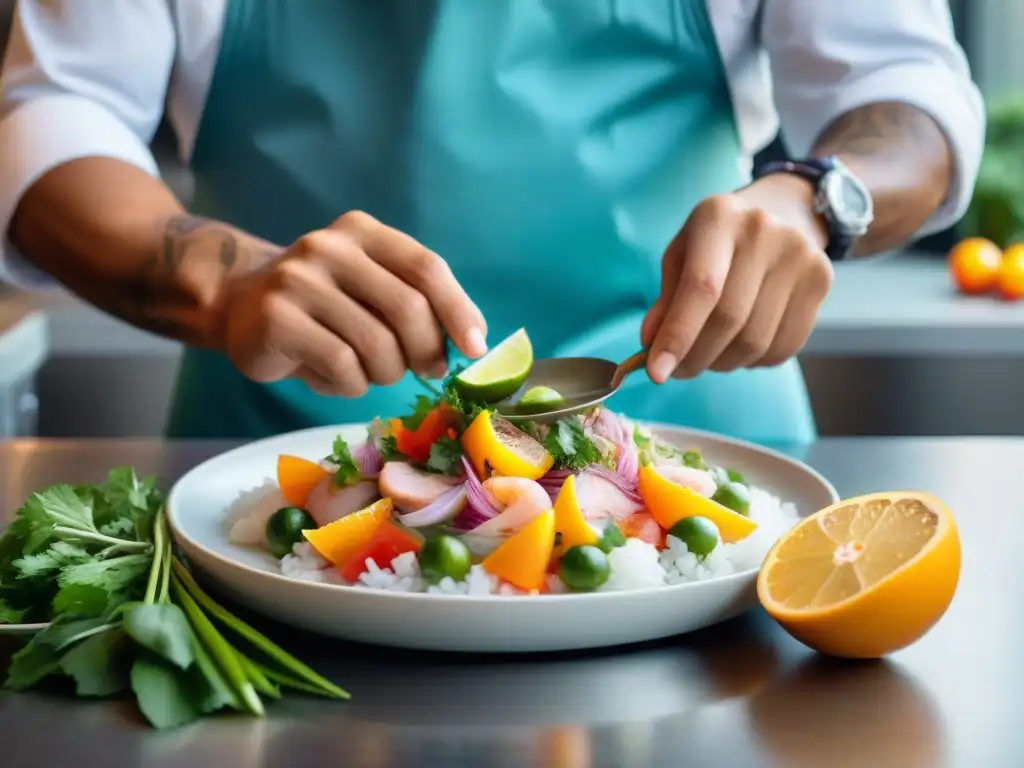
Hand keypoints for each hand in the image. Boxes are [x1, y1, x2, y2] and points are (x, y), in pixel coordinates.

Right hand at [219, 211, 487, 395]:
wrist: (238, 305)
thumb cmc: (324, 306)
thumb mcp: (370, 290)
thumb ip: (416, 303)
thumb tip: (471, 341)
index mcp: (363, 232)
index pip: (426, 268)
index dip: (458, 309)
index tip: (476, 347)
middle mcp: (330, 247)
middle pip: (408, 307)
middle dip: (427, 350)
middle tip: (426, 371)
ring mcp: (298, 280)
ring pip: (376, 344)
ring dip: (386, 373)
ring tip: (371, 373)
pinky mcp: (276, 318)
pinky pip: (341, 365)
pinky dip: (351, 385)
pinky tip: (338, 379)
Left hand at [640, 174, 834, 381]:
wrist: (784, 211)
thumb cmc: (719, 240)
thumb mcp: (682, 255)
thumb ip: (666, 300)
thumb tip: (652, 343)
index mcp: (718, 218)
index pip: (701, 288)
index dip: (678, 335)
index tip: (656, 373)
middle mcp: (764, 232)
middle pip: (729, 319)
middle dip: (695, 357)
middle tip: (677, 371)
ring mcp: (800, 255)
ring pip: (755, 341)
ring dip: (723, 363)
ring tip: (709, 355)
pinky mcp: (821, 280)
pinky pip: (783, 347)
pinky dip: (753, 362)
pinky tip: (739, 348)